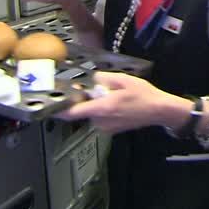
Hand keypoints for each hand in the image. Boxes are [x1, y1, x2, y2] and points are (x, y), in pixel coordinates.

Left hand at [55, 72, 174, 133]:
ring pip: (92, 113)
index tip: (49, 105)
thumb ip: (103, 79)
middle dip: (87, 99)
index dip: (59, 110)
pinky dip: (104, 109)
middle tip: (100, 89)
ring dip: (97, 103)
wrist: (159, 110)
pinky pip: (100, 117)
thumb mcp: (123, 79)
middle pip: (84, 109)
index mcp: (103, 108)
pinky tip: (118, 102)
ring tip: (114, 95)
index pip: (73, 113)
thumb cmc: (143, 95)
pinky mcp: (110, 129)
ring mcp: (106, 127)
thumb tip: (90, 80)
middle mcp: (101, 121)